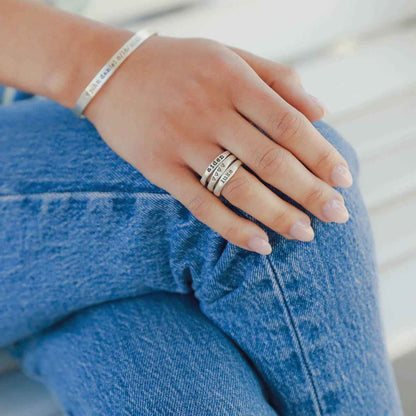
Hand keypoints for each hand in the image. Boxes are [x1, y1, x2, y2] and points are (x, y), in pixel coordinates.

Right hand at [85, 32, 351, 254]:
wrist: (109, 72)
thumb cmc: (178, 64)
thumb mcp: (229, 55)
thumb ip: (277, 78)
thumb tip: (321, 111)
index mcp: (233, 81)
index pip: (290, 124)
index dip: (321, 155)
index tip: (344, 180)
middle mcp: (210, 112)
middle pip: (272, 161)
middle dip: (311, 192)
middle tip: (339, 216)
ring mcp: (183, 143)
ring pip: (240, 188)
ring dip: (278, 215)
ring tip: (306, 234)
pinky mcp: (160, 168)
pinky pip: (201, 205)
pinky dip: (232, 228)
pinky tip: (260, 244)